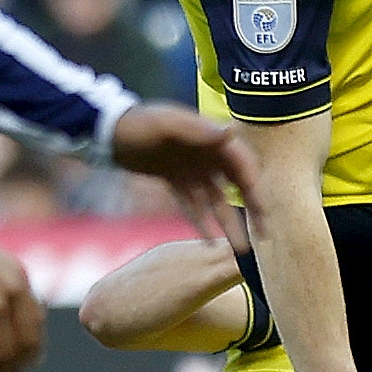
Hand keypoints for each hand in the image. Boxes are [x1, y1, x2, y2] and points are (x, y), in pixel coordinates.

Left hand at [106, 103, 263, 240]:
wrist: (108, 131)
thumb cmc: (138, 123)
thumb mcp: (167, 124)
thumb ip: (197, 131)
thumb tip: (231, 132)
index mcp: (210, 138)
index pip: (242, 163)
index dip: (254, 186)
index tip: (263, 210)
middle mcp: (206, 154)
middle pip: (237, 184)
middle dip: (252, 209)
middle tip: (263, 235)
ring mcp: (191, 169)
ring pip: (216, 200)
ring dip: (228, 223)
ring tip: (240, 249)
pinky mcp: (175, 180)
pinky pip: (192, 204)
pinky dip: (200, 221)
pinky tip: (210, 242)